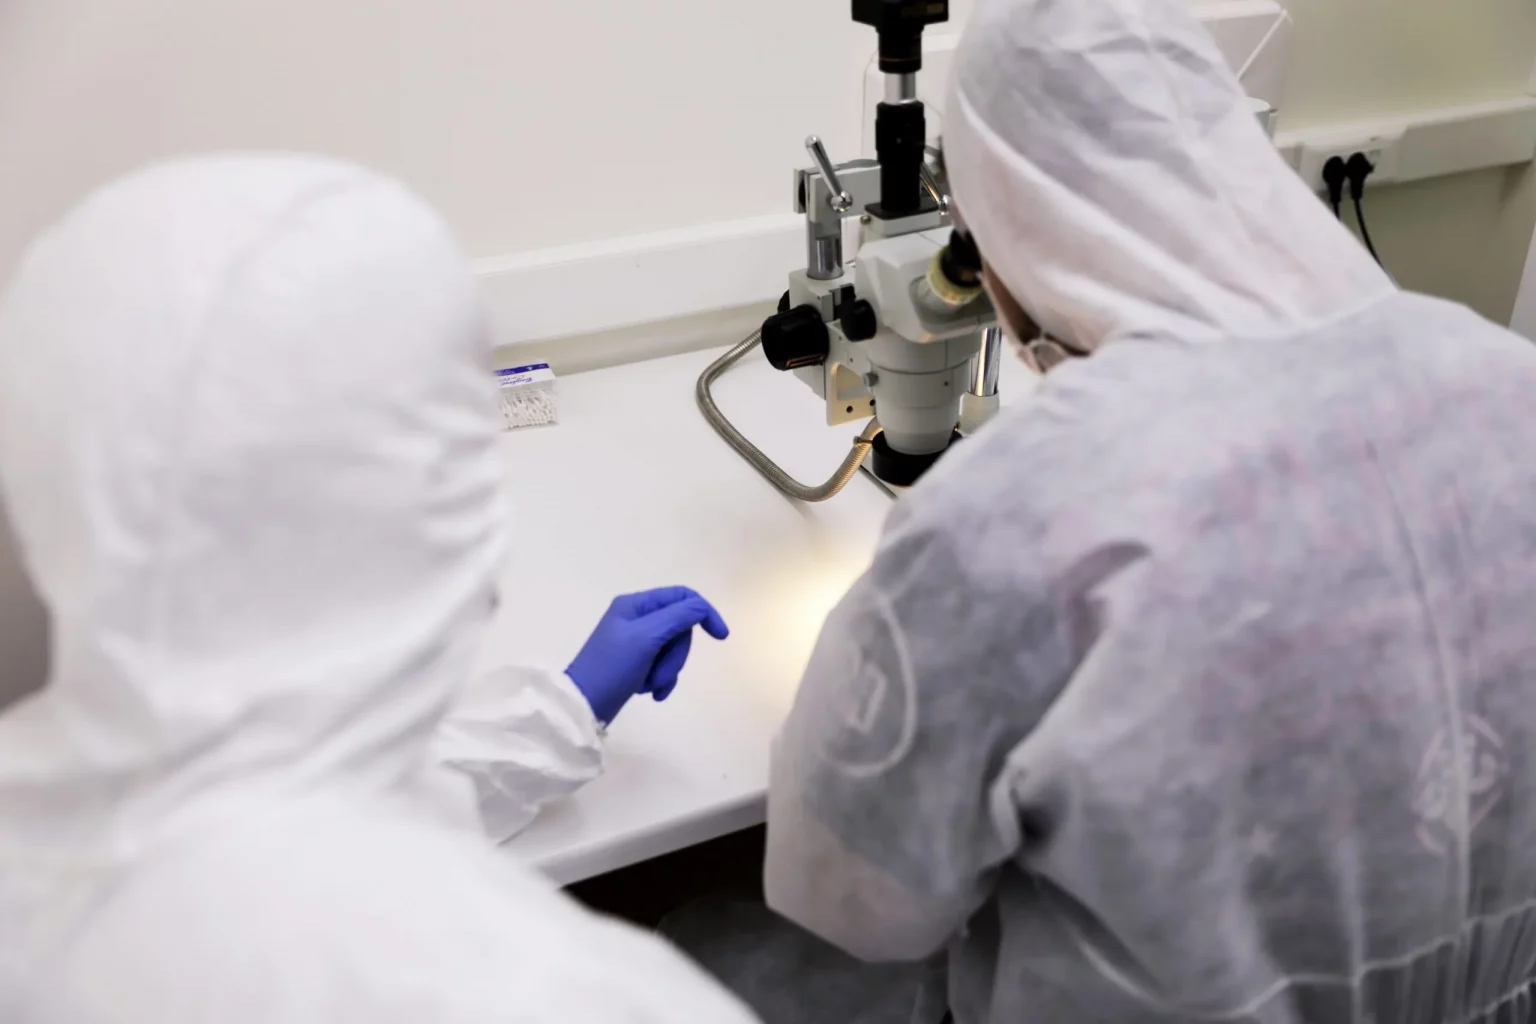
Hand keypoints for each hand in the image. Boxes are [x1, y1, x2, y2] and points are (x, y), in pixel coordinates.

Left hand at [566, 587, 729, 724]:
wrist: (584, 705)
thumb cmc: (612, 667)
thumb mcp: (647, 637)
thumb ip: (678, 616)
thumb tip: (701, 607)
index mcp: (637, 604)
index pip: (682, 597)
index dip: (704, 613)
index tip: (720, 636)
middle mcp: (637, 617)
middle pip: (679, 628)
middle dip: (676, 654)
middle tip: (660, 672)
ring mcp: (636, 641)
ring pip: (673, 650)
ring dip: (667, 670)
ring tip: (649, 685)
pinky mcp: (636, 663)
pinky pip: (663, 666)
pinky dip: (661, 680)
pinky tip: (649, 694)